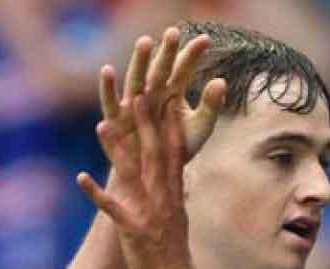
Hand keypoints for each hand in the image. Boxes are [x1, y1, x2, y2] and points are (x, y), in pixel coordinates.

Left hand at [77, 90, 221, 268]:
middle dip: (146, 125)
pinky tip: (80, 178)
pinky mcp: (131, 229)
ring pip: (131, 175)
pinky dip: (95, 193)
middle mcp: (163, 197)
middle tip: (138, 96)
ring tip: (102, 125)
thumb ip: (174, 192)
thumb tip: (176, 174)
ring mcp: (147, 212)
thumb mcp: (178, 216)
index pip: (175, 152)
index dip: (171, 124)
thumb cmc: (173, 251)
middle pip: (154, 155)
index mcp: (174, 193)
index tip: (169, 98)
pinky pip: (111, 208)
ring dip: (116, 150)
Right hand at [100, 27, 226, 163]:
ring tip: (145, 41)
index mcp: (171, 93)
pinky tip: (108, 70)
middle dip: (166, 52)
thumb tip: (221, 80)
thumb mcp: (199, 129)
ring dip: (139, 61)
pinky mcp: (116, 121)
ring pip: (135, 80)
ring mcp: (132, 106)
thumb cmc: (176, 149)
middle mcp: (151, 94)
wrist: (155, 175)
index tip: (206, 40)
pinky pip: (110, 103)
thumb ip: (210, 106)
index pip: (182, 69)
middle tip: (173, 32)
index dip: (192, 55)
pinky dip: (109, 88)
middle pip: (159, 69)